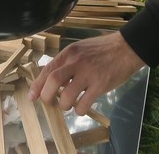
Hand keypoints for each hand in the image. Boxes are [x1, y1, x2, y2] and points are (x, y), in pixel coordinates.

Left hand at [27, 32, 144, 115]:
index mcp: (69, 52)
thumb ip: (67, 63)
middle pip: (52, 81)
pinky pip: (83, 104)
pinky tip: (82, 107)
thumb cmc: (102, 49)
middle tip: (51, 103)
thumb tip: (51, 79)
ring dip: (65, 105)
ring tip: (70, 105)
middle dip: (47, 97)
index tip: (32, 97)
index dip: (37, 85)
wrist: (126, 48)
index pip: (47, 70)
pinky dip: (80, 110)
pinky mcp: (100, 85)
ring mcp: (89, 73)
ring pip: (67, 96)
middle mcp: (76, 62)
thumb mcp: (81, 50)